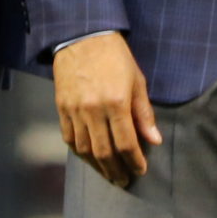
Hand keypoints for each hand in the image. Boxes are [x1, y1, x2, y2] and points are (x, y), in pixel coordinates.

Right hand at [54, 32, 159, 186]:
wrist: (82, 37)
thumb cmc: (115, 57)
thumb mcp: (137, 81)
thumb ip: (144, 113)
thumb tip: (154, 140)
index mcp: (116, 103)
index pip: (126, 143)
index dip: (134, 161)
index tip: (141, 170)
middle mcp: (93, 110)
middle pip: (104, 152)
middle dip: (116, 170)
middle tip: (124, 181)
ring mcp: (75, 111)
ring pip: (85, 150)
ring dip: (98, 167)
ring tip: (109, 175)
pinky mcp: (61, 109)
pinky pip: (69, 139)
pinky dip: (80, 153)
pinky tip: (89, 158)